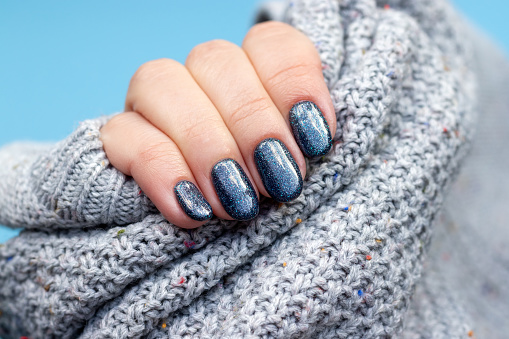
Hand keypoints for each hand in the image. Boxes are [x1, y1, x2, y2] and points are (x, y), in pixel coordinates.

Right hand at [100, 21, 335, 227]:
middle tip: (279, 182)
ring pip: (158, 81)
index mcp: (250, 73)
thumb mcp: (297, 170)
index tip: (314, 140)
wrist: (216, 241)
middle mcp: (200, 76)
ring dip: (206, 144)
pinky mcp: (120, 138)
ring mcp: (153, 102)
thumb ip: (305, 141)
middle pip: (215, 60)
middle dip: (252, 125)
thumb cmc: (267, 197)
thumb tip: (313, 134)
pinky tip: (195, 210)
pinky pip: (122, 135)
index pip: (270, 44)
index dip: (293, 83)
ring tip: (238, 202)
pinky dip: (162, 171)